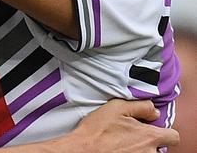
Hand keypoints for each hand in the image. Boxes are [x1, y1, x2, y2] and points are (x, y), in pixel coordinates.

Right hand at [57, 99, 178, 151]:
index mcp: (149, 137)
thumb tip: (154, 111)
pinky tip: (119, 150)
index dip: (164, 131)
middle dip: (150, 142)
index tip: (151, 130)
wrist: (83, 149)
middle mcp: (150, 152)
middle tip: (132, 137)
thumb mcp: (116, 107)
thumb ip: (141, 106)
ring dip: (141, 150)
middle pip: (160, 148)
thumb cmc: (97, 130)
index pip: (173, 136)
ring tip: (124, 145)